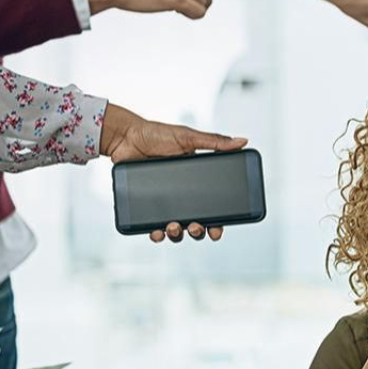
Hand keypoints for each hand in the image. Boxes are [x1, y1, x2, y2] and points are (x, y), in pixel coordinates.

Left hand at [99, 103, 247, 242]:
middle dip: (198, 231)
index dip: (217, 221)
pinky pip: (152, 225)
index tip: (217, 231)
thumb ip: (215, 142)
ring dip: (177, 234)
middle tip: (195, 227)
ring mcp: (164, 201)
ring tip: (174, 227)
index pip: (212, 207)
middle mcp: (182, 195)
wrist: (125, 136)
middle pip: (196, 222)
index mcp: (196, 181)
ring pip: (176, 228)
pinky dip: (156, 233)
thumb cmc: (156, 134)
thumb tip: (242, 141)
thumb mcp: (188, 137)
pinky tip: (157, 232)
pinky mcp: (145, 205)